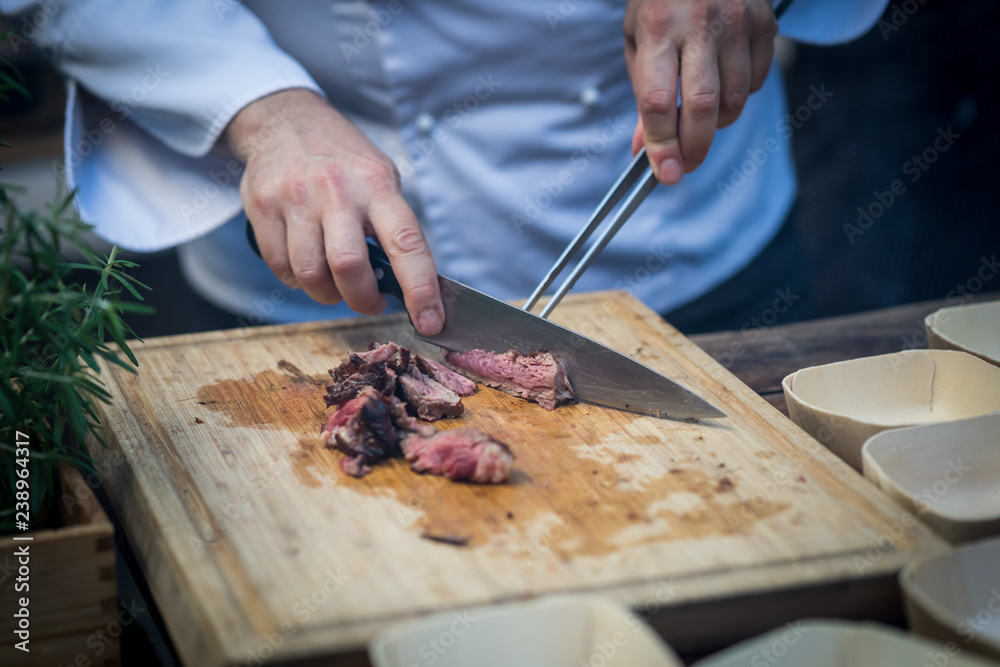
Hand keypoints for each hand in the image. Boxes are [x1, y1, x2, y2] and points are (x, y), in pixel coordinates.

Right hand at [223, 89, 443, 334]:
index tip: (431, 322)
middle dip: (362, 300)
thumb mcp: (381, 180)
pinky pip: (280, 267)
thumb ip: (393, 229)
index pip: (406, 244)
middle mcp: (337, 191)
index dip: (421, 289)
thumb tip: (412, 289)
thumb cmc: (344, 162)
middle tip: (370, 301)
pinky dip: (297, 280)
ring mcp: (295, 198)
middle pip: (349, 267)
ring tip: (335, 283)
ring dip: (327, 294)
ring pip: (310, 274)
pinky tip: (306, 264)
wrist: (286, 120)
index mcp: (378, 186)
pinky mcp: (262, 206)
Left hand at [624, 0, 777, 182]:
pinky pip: (757, 81)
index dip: (661, 143)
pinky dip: (739, 95)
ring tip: (700, 117)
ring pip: (735, 99)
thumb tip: (644, 151)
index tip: (665, 173)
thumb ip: (644, 97)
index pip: (657, 100)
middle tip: (685, 166)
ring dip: (717, 123)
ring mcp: (738, 21)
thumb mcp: (639, 42)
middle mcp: (700, 22)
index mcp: (658, 27)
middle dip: (694, 147)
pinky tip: (723, 81)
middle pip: (702, 105)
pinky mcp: (765, 22)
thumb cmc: (662, 3)